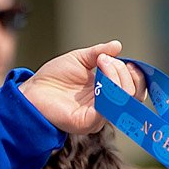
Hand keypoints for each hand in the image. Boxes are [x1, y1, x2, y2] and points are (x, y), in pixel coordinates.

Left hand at [19, 42, 147, 132]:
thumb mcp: (80, 59)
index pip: (135, 90)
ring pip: (123, 99)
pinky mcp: (87, 122)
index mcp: (107, 94)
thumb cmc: (53, 77)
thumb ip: (100, 53)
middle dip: (124, 71)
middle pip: (133, 94)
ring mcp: (97, 116)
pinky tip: (98, 76)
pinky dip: (108, 87)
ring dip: (116, 75)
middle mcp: (105, 107)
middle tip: (105, 59)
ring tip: (100, 62)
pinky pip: (108, 107)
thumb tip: (117, 46)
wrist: (31, 91)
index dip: (136, 75)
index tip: (127, 61)